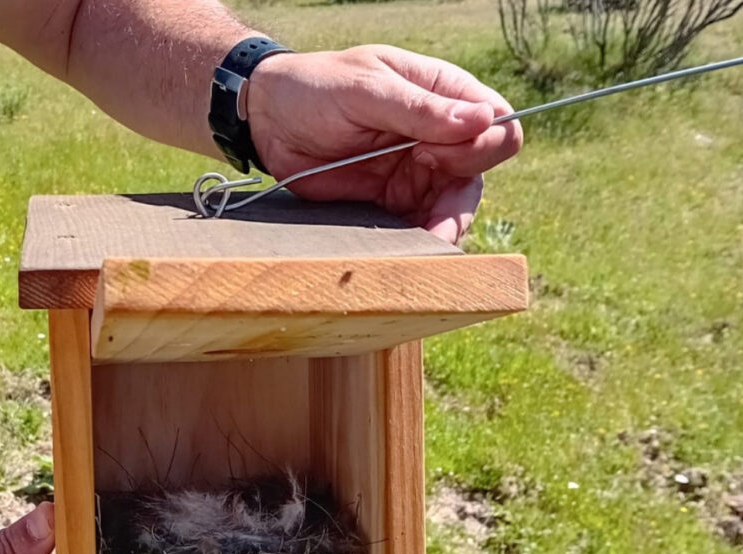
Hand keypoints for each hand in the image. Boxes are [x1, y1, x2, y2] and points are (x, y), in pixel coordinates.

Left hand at [248, 45, 522, 242]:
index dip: (479, 144)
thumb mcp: (365, 89)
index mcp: (443, 93)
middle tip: (431, 211)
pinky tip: (411, 255)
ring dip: (446, 228)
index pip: (496, 122)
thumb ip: (418, 109)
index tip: (433, 153)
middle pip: (480, 172)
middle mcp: (440, 134)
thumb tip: (481, 119)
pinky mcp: (393, 202)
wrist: (266, 119)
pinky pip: (420, 226)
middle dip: (460, 197)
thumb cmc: (315, 88)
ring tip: (429, 247)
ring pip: (456, 206)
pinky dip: (420, 243)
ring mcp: (418, 171)